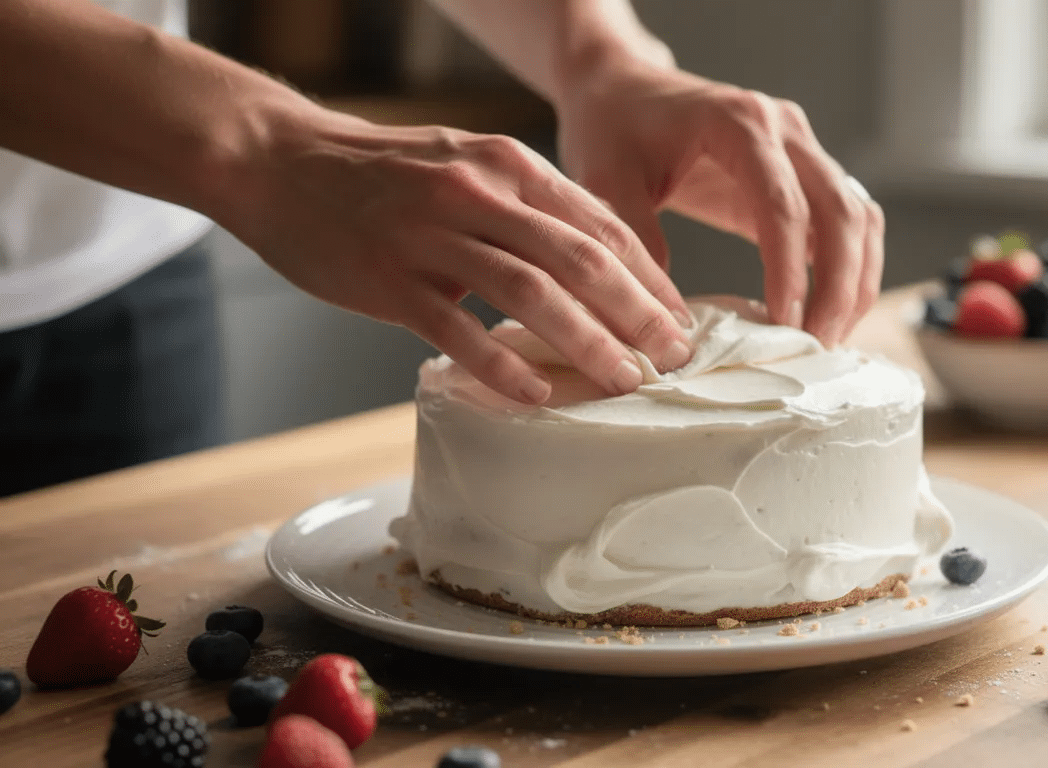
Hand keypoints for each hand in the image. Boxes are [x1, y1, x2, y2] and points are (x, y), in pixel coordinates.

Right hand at [224, 111, 692, 404]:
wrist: (281, 161)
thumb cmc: (384, 174)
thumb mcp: (469, 165)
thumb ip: (528, 207)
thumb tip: (594, 264)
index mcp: (510, 167)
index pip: (603, 225)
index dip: (651, 276)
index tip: (680, 318)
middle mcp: (481, 194)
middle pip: (582, 259)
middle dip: (638, 314)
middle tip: (673, 357)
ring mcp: (434, 235)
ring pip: (531, 294)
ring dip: (587, 343)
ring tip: (623, 381)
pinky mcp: (391, 279)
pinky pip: (458, 330)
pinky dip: (502, 366)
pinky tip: (535, 394)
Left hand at [553, 62, 884, 346]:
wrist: (623, 88)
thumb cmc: (613, 127)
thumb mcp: (605, 180)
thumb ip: (637, 241)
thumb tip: (673, 318)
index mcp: (739, 122)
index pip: (783, 204)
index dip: (790, 269)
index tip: (784, 323)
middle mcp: (785, 129)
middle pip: (842, 211)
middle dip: (838, 286)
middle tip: (816, 346)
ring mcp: (803, 149)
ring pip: (859, 218)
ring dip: (855, 282)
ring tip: (827, 339)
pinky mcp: (804, 174)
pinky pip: (848, 222)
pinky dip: (850, 269)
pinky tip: (828, 313)